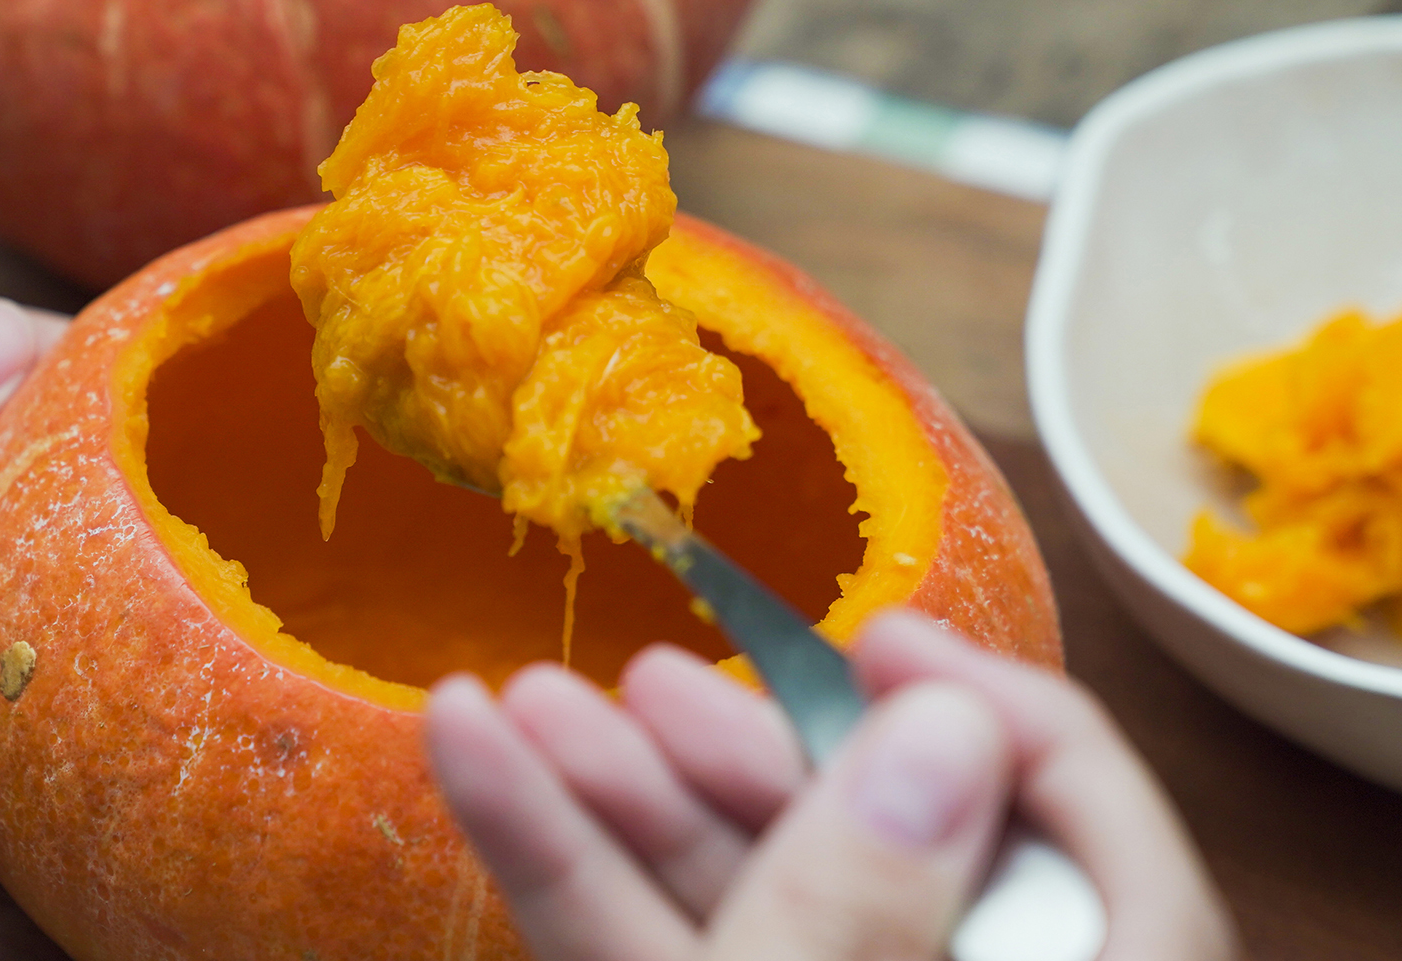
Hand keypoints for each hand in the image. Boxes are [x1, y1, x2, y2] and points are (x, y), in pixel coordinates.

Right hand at [426, 609, 1239, 960]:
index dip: (997, 712)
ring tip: (507, 698)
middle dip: (743, 747)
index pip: (1092, 830)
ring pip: (734, 891)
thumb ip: (882, 911)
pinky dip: (554, 862)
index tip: (881, 638)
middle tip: (654, 674)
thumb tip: (940, 723)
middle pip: (874, 843)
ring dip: (610, 789)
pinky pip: (640, 950)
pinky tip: (475, 755)